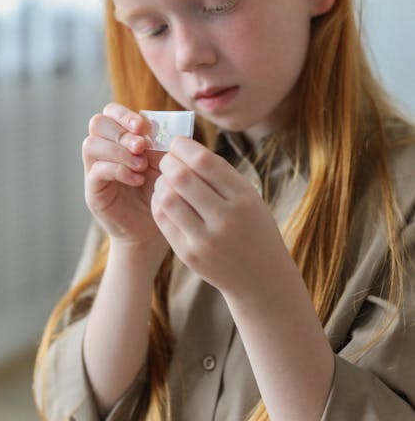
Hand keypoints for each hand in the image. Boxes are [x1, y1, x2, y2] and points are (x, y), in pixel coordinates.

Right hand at [82, 103, 167, 267]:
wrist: (152, 227)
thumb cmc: (158, 191)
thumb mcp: (163, 162)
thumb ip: (161, 143)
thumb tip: (162, 126)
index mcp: (119, 137)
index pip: (110, 112)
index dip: (124, 114)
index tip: (144, 127)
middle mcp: (103, 149)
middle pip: (97, 123)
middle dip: (121, 131)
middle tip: (141, 146)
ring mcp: (94, 169)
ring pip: (92, 144)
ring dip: (119, 151)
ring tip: (141, 166)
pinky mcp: (93, 189)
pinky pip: (97, 171)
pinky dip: (118, 170)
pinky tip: (136, 179)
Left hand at [151, 136, 287, 302]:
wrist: (261, 277)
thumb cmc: (252, 227)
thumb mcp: (249, 197)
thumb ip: (220, 174)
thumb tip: (183, 147)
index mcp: (244, 198)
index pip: (204, 161)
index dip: (184, 147)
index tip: (178, 143)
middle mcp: (225, 219)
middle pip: (181, 177)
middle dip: (168, 162)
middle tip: (167, 160)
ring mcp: (205, 240)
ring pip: (167, 198)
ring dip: (161, 182)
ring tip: (166, 180)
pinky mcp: (189, 255)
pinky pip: (163, 220)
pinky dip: (159, 202)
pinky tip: (165, 198)